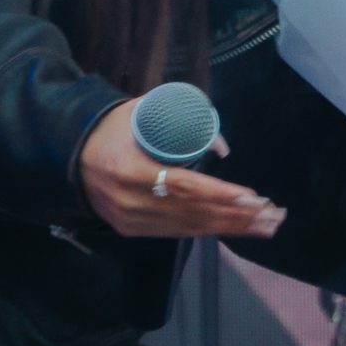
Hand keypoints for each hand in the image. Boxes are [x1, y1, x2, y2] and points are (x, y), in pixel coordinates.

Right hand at [80, 98, 285, 239]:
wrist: (71, 156)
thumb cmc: (112, 129)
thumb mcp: (142, 114)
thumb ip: (180, 123)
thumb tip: (221, 146)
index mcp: (130, 170)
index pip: (182, 186)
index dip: (218, 193)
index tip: (251, 196)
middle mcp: (130, 202)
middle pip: (192, 213)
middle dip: (237, 216)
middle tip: (273, 216)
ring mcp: (130, 221)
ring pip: (188, 228)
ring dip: (231, 227)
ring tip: (266, 225)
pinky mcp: (132, 230)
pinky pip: (176, 232)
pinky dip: (208, 230)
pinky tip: (235, 228)